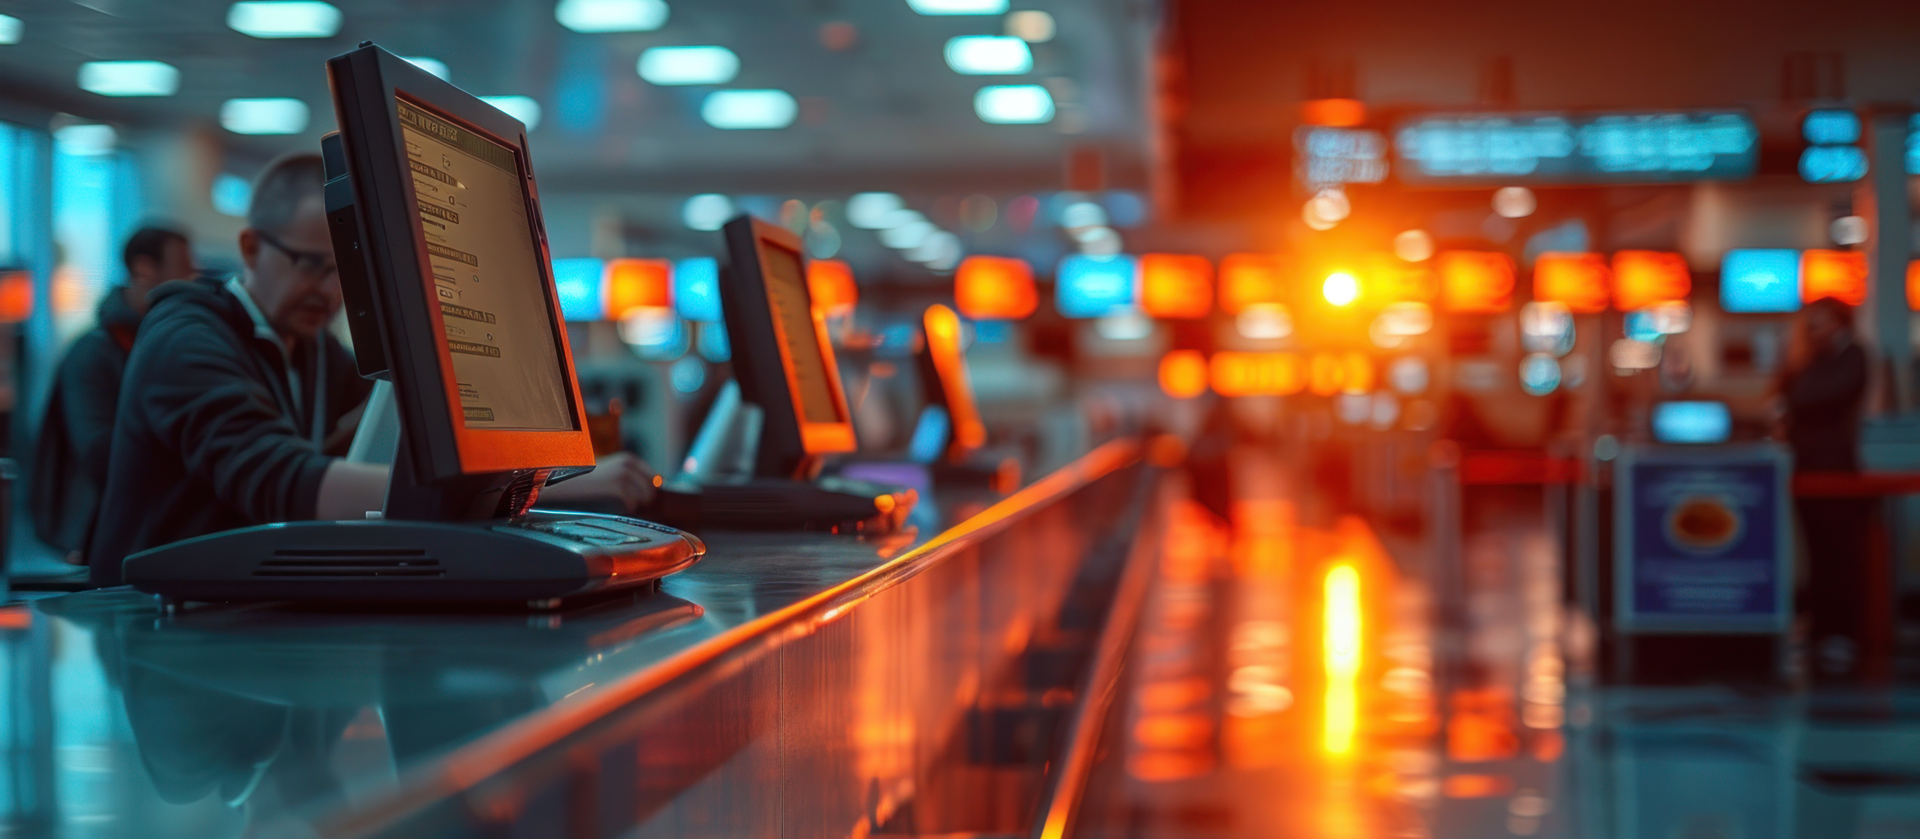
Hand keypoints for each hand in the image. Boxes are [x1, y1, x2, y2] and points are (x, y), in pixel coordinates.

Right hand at [541, 452, 656, 511]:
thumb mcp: (609, 470)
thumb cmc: (585, 480)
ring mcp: (624, 477)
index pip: (654, 478)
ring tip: (614, 504)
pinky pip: (631, 506)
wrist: (563, 483)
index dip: (648, 491)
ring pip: (642, 500)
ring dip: (632, 506)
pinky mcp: (618, 489)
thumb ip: (629, 475)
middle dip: (642, 501)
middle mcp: (629, 465)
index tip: (640, 499)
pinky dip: (623, 510)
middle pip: (651, 490)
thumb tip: (653, 489)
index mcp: (628, 459)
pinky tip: (609, 507)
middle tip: (627, 506)